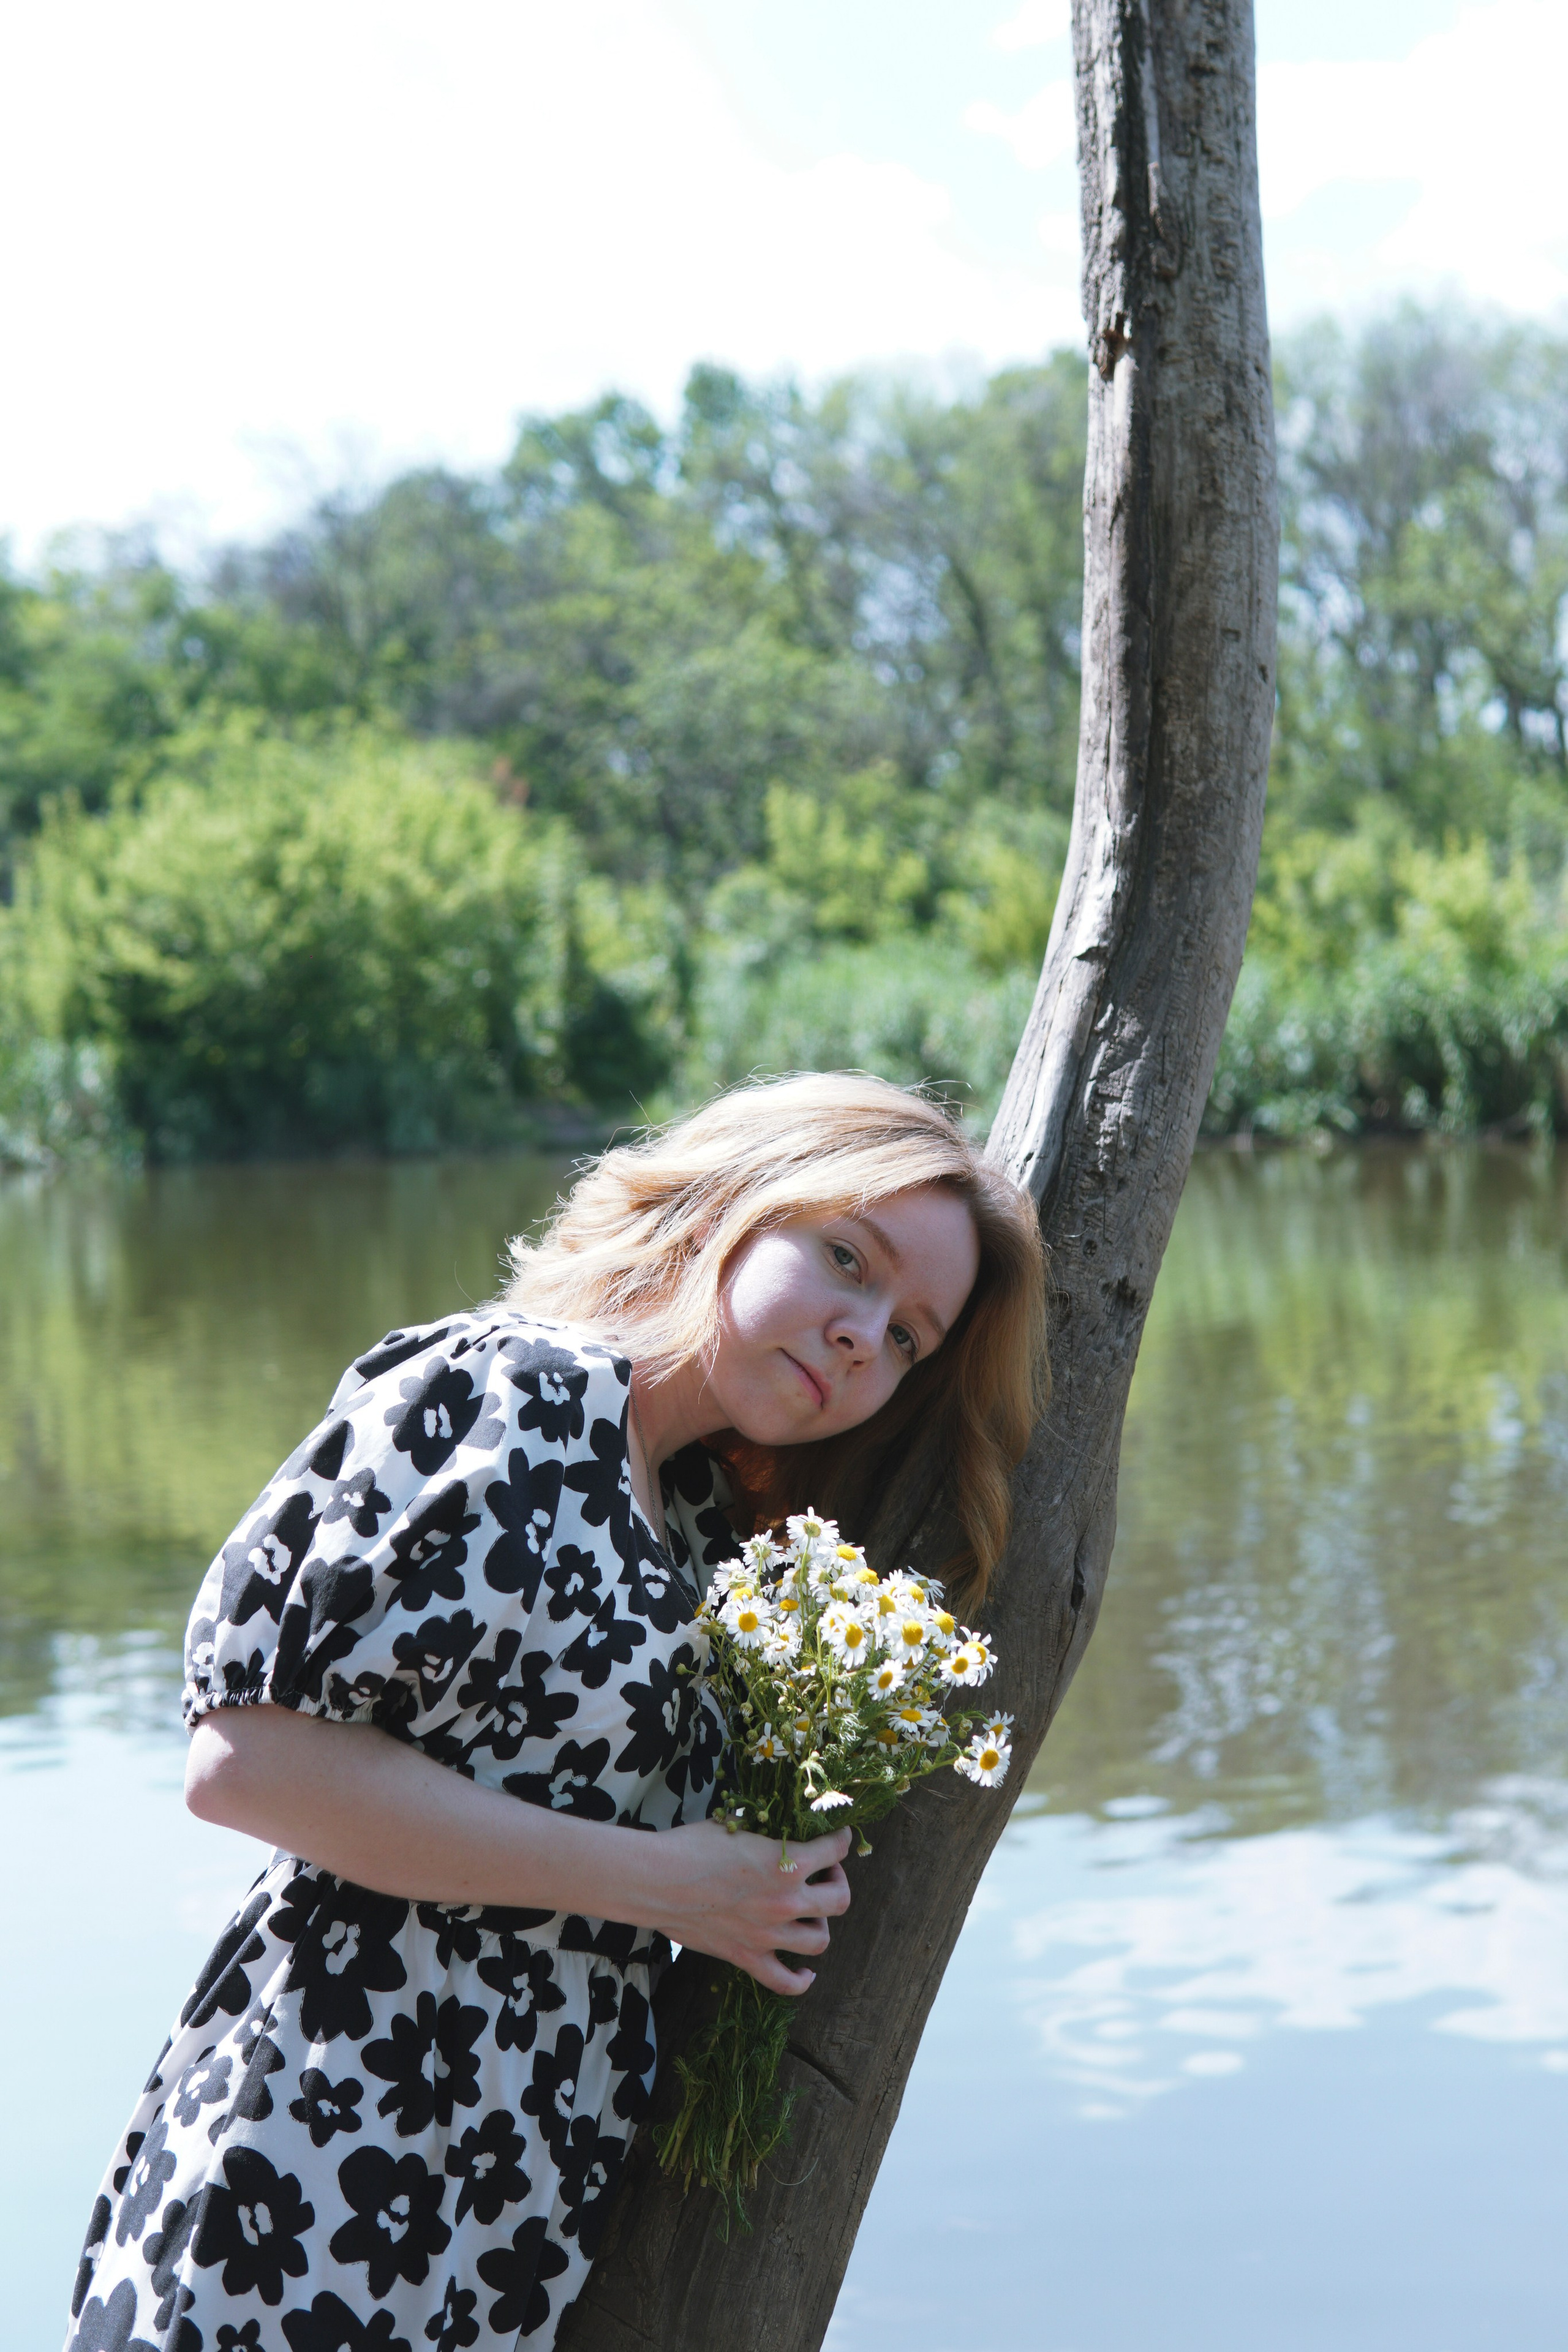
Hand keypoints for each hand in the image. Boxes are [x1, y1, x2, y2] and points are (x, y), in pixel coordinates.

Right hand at [646, 1820, 852, 1995]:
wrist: (656, 1881)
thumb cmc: (690, 1846)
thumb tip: (769, 1828)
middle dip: (837, 1883)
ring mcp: (768, 1934)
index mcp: (787, 1862)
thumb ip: (762, 1832)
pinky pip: (785, 1981)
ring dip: (820, 1924)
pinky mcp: (747, 1956)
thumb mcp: (735, 1826)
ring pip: (820, 1940)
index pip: (836, 1850)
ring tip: (809, 1913)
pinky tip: (805, 1972)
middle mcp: (786, 1901)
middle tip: (824, 1875)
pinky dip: (801, 1980)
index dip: (842, 1840)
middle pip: (840, 1900)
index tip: (840, 1838)